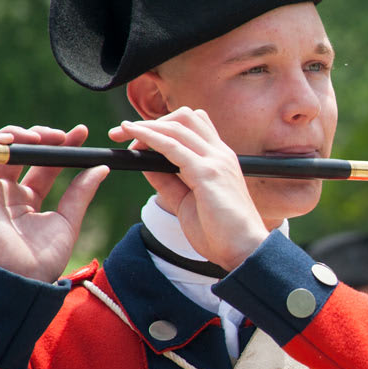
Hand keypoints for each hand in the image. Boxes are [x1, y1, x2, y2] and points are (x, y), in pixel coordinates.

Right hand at [0, 125, 106, 281]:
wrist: (25, 277)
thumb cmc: (45, 256)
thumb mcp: (70, 219)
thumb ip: (81, 192)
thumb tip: (101, 167)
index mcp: (31, 199)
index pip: (46, 164)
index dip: (62, 146)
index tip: (82, 132)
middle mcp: (9, 192)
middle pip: (23, 153)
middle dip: (42, 136)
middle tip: (62, 135)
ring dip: (17, 135)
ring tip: (39, 137)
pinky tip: (11, 140)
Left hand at [108, 108, 267, 269]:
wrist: (245, 252)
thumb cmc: (221, 234)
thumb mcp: (185, 202)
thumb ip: (167, 181)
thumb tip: (144, 164)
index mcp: (220, 161)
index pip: (193, 127)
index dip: (163, 126)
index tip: (135, 137)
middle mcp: (220, 154)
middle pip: (186, 117)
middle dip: (152, 120)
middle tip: (123, 132)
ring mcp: (216, 161)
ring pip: (177, 126)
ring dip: (146, 126)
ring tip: (122, 133)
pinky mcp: (207, 173)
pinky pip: (172, 146)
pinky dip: (150, 138)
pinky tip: (133, 139)